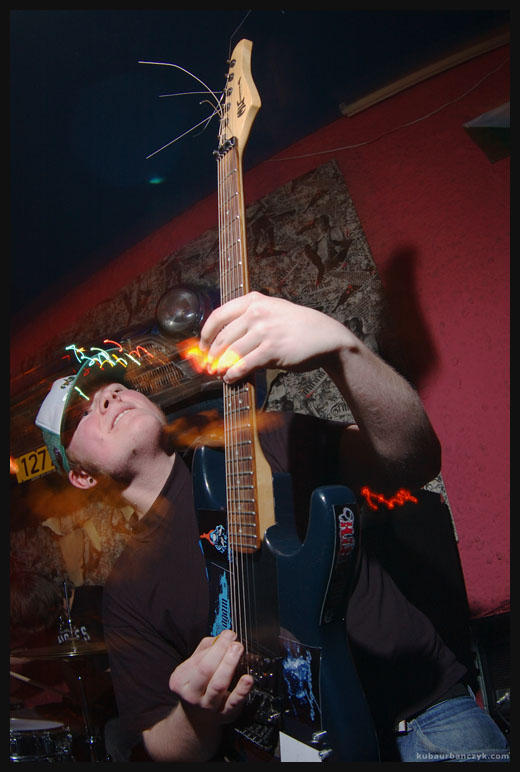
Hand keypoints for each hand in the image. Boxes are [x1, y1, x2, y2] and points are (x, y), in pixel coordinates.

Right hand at [169, 629, 252, 724]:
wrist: (196, 718)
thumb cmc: (198, 684)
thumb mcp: (193, 666)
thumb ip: (206, 649)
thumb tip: (222, 637)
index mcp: (180, 680)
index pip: (198, 660)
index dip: (216, 646)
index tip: (229, 634)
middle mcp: (192, 695)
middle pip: (206, 670)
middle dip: (221, 652)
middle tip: (235, 642)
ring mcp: (208, 706)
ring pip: (218, 685)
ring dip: (230, 665)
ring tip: (238, 650)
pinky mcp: (225, 715)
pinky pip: (234, 702)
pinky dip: (242, 690)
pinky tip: (248, 679)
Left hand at [199, 291, 349, 382]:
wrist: (326, 337)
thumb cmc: (297, 326)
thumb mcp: (272, 311)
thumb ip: (248, 319)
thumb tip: (220, 340)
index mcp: (254, 301)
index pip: (218, 315)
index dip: (206, 334)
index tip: (203, 346)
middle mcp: (257, 313)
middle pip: (223, 337)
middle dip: (212, 355)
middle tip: (208, 366)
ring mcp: (265, 331)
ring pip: (231, 352)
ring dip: (221, 366)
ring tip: (219, 374)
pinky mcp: (272, 350)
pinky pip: (244, 364)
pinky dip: (234, 374)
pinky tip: (231, 378)